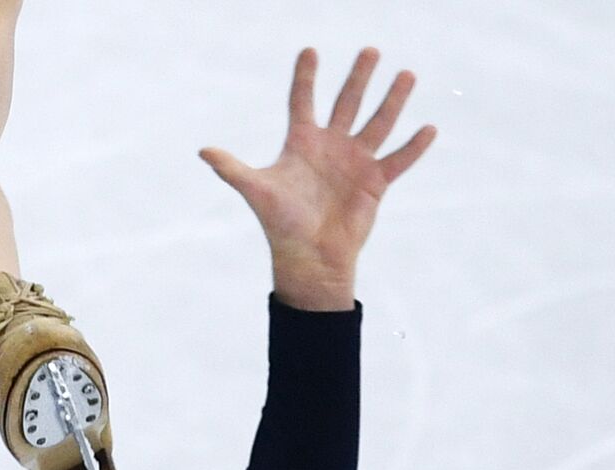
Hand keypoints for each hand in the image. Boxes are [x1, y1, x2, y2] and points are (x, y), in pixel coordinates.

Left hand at [199, 47, 436, 309]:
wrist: (308, 257)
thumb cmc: (280, 223)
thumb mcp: (256, 190)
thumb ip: (232, 169)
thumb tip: (203, 151)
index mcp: (301, 143)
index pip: (302, 102)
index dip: (305, 78)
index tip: (309, 51)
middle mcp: (330, 146)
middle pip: (347, 103)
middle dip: (358, 78)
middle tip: (370, 50)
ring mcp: (355, 162)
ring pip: (378, 123)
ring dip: (392, 100)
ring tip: (406, 74)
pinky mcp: (375, 182)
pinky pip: (398, 160)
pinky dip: (414, 147)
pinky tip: (428, 128)